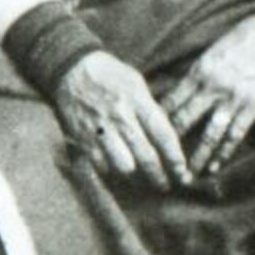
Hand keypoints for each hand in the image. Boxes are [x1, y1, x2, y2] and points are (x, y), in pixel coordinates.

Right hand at [54, 50, 190, 187]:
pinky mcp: (81, 138)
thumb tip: (168, 139)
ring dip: (136, 178)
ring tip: (143, 182)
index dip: (175, 158)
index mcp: (138, 102)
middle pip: (145, 155)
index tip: (182, 173)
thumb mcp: (138, 85)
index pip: (163, 135)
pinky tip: (118, 174)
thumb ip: (152, 111)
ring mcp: (99, 130)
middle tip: (165, 185)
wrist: (72, 69)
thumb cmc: (111, 77)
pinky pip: (99, 165)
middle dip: (159, 176)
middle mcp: (120, 117)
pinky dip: (110, 172)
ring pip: (122, 166)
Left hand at [162, 14, 254, 175]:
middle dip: (169, 144)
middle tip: (158, 164)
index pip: (171, 103)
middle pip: (183, 121)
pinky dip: (224, 152)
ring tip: (187, 174)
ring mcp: (233, 98)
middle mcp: (211, 88)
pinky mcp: (253, 104)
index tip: (146, 139)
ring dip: (197, 157)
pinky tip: (216, 166)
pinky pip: (235, 134)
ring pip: (208, 134)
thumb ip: (197, 75)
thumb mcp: (212, 53)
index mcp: (198, 73)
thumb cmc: (243, 39)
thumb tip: (180, 95)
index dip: (156, 123)